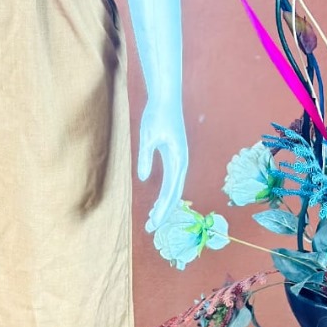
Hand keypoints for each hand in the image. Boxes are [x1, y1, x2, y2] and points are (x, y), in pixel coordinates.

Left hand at [137, 99, 187, 232]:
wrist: (166, 98)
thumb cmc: (156, 115)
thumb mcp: (147, 136)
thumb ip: (146, 157)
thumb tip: (144, 179)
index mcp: (178, 160)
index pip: (171, 191)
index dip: (163, 209)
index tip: (153, 223)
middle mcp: (182, 162)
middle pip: (174, 194)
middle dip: (163, 212)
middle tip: (150, 228)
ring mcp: (179, 160)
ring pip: (174, 189)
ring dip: (164, 205)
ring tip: (152, 219)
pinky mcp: (174, 157)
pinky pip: (172, 181)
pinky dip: (165, 194)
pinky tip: (158, 203)